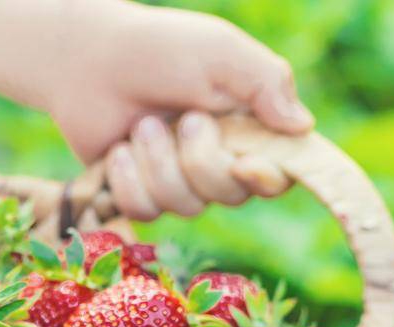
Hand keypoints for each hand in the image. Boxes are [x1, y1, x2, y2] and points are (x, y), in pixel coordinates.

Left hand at [44, 1, 312, 219]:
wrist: (90, 59)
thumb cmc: (161, 48)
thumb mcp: (222, 52)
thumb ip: (267, 83)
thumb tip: (304, 128)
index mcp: (249, 128)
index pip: (279, 174)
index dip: (268, 179)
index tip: (247, 166)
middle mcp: (218, 160)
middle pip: (230, 195)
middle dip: (201, 161)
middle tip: (185, 119)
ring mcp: (178, 181)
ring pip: (184, 206)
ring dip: (158, 163)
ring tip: (142, 125)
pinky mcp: (140, 194)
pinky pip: (144, 211)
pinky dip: (128, 180)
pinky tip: (119, 150)